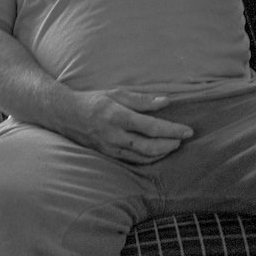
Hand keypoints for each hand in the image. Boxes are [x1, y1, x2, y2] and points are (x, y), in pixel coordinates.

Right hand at [57, 88, 193, 164]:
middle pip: (150, 147)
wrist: (66, 115)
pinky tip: (156, 152)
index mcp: (118, 117)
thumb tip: (167, 101)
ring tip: (172, 145)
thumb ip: (142, 100)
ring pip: (143, 157)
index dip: (173, 130)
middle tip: (182, 139)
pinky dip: (148, 158)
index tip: (188, 131)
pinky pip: (133, 161)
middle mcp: (115, 135)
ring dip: (162, 153)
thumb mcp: (117, 93)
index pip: (152, 127)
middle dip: (170, 145)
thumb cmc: (93, 101)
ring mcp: (111, 148)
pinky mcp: (108, 155)